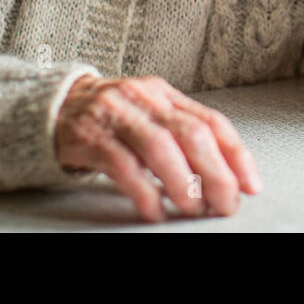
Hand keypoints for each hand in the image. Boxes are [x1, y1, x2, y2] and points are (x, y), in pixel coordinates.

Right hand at [54, 74, 261, 221]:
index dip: (236, 154)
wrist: (53, 106)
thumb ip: (180, 135)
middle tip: (226, 203)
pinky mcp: (90, 136)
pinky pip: (123, 165)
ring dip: (183, 183)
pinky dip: (144, 191)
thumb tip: (223, 175)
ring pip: (160, 147)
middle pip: (191, 134)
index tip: (250, 184)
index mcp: (165, 93)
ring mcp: (116, 114)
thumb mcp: (148, 115)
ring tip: (194, 208)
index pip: (211, 121)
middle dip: (216, 173)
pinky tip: (155, 210)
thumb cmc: (110, 118)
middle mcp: (145, 98)